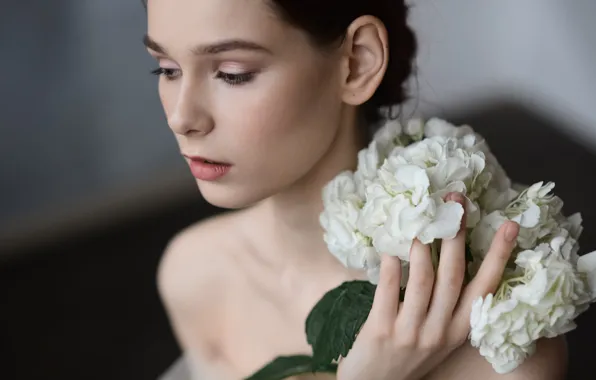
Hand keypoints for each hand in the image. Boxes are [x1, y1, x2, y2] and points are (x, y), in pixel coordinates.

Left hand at [336, 192, 519, 379]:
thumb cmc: (406, 355)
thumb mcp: (435, 334)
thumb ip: (441, 301)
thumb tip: (440, 250)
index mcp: (458, 330)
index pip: (485, 288)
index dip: (498, 255)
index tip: (508, 225)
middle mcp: (440, 331)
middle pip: (454, 275)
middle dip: (457, 235)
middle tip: (455, 203)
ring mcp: (411, 333)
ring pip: (422, 280)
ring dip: (422, 246)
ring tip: (420, 221)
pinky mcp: (381, 332)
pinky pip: (387, 291)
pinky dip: (390, 266)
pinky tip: (389, 248)